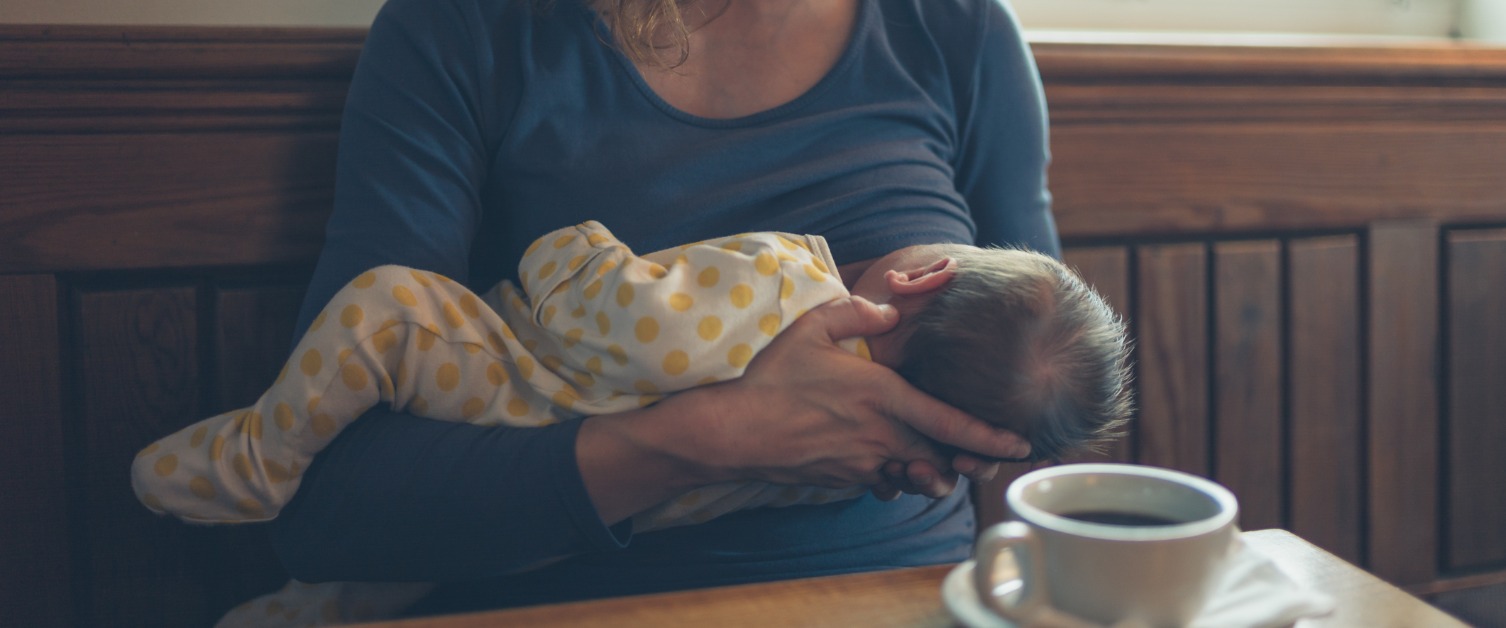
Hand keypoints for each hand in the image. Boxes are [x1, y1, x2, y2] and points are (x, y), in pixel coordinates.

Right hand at [683, 295, 1028, 491]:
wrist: (733, 432)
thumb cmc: (772, 378)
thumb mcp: (812, 327)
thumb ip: (857, 313)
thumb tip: (891, 311)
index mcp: (883, 396)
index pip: (950, 422)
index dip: (990, 436)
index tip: (1020, 444)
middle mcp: (881, 435)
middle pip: (942, 457)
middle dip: (968, 462)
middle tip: (986, 461)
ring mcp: (863, 462)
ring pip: (916, 475)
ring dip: (931, 471)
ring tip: (939, 464)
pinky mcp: (845, 479)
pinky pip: (884, 481)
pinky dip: (895, 475)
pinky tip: (888, 461)